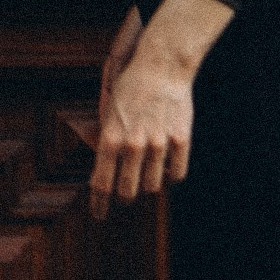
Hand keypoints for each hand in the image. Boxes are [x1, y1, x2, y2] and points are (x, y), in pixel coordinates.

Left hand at [89, 18, 196, 215]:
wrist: (162, 64)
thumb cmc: (132, 87)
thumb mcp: (109, 112)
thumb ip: (106, 143)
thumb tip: (100, 176)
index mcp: (111, 137)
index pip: (102, 184)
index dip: (99, 205)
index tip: (99, 215)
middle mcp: (134, 144)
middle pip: (127, 193)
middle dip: (125, 196)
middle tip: (127, 192)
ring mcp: (159, 143)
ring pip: (152, 186)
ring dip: (148, 183)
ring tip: (148, 170)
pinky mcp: (180, 140)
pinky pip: (176, 175)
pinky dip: (171, 175)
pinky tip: (167, 166)